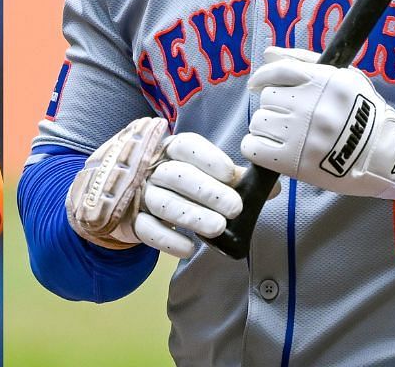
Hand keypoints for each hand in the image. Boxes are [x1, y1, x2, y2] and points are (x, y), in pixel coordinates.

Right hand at [67, 119, 262, 259]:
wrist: (123, 196)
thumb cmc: (175, 181)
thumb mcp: (200, 172)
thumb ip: (231, 179)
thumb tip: (271, 189)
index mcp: (168, 149)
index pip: (185, 146)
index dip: (206, 157)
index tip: (228, 172)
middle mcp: (150, 168)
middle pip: (176, 176)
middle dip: (207, 192)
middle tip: (235, 208)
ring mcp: (137, 194)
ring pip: (162, 202)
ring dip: (190, 215)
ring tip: (218, 229)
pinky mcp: (130, 220)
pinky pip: (146, 229)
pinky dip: (168, 240)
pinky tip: (189, 248)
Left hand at [242, 46, 394, 201]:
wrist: (386, 156)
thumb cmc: (364, 115)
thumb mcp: (345, 79)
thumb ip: (304, 61)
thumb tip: (268, 53)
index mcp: (324, 81)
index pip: (277, 71)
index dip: (263, 78)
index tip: (257, 85)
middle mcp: (312, 106)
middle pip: (267, 98)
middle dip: (275, 107)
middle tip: (291, 118)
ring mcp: (302, 134)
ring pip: (259, 122)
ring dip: (267, 128)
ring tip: (287, 136)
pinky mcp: (294, 161)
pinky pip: (254, 147)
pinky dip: (258, 148)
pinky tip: (273, 150)